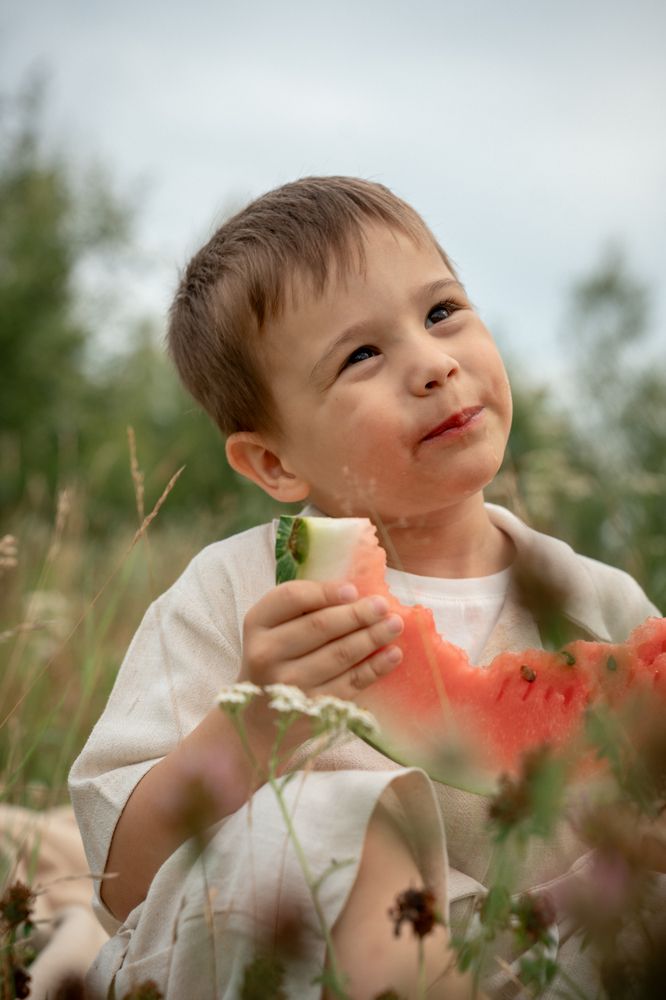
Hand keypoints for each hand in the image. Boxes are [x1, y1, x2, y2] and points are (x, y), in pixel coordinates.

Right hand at [241, 579, 403, 697]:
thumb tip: (354, 594)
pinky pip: (351, 683)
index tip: (353, 590)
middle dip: (357, 614)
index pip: (292, 598)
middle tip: (383, 605)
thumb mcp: (275, 627)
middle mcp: (266, 654)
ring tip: (394, 625)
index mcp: (257, 624)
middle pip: (319, 626)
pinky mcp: (312, 708)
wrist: (261, 718)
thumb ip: (304, 607)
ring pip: (339, 654)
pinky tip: (393, 655)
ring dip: (372, 637)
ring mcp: (289, 685)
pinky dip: (375, 667)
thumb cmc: (277, 658)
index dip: (326, 591)